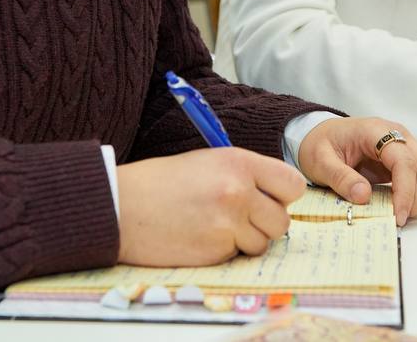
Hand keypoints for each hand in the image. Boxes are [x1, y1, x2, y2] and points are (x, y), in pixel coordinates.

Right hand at [116, 147, 305, 266]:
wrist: (123, 205)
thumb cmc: (163, 182)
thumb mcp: (209, 162)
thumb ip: (245, 175)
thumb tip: (276, 195)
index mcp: (239, 162)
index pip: (292, 184)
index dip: (283, 195)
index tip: (270, 199)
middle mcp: (238, 190)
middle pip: (282, 220)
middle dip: (265, 223)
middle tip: (240, 218)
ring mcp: (228, 223)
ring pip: (262, 243)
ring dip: (245, 240)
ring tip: (215, 226)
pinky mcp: (215, 250)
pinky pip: (237, 255)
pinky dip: (224, 251)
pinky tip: (200, 236)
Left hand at [296, 117, 416, 226]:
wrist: (320, 134)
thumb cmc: (320, 144)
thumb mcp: (320, 162)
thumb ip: (340, 178)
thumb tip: (364, 196)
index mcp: (375, 130)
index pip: (404, 159)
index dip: (406, 189)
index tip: (398, 214)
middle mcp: (396, 134)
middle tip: (401, 218)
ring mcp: (404, 145)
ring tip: (402, 213)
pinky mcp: (405, 158)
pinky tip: (403, 205)